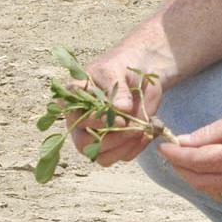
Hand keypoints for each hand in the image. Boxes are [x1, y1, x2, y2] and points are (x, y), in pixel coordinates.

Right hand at [66, 52, 162, 166]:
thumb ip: (117, 89)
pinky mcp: (116, 142)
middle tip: (131, 127)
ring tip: (142, 131)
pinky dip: (136, 148)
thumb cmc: (125, 65)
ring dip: (123, 147)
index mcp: (74, 98)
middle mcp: (81, 120)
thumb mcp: (119, 70)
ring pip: (101, 156)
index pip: (73, 117)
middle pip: (83, 143)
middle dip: (109, 139)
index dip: (93, 122)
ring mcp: (98, 134)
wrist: (145, 69)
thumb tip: (120, 109)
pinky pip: (121, 156)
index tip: (118, 118)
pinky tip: (148, 134)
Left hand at [158, 102, 221, 205]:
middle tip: (173, 152)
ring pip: (211, 190)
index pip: (196, 160)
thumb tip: (183, 141)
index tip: (163, 146)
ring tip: (190, 158)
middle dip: (182, 166)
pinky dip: (215, 182)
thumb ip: (210, 133)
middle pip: (199, 180)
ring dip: (197, 176)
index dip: (176, 154)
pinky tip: (215, 168)